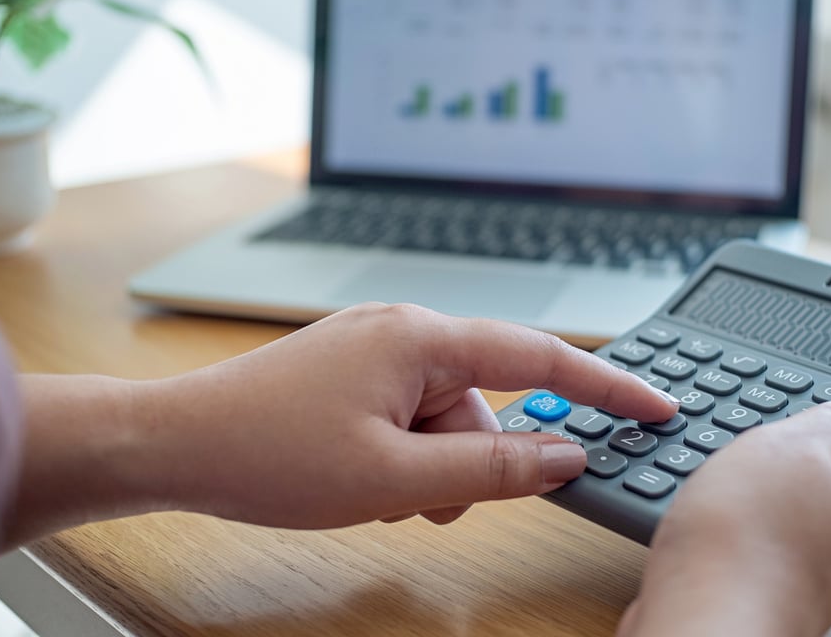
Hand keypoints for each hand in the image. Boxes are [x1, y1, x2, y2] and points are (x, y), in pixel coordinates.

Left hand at [144, 302, 677, 528]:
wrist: (172, 444)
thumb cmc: (268, 453)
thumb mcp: (395, 479)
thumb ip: (492, 468)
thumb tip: (564, 455)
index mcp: (420, 336)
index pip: (540, 356)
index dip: (606, 387)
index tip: (657, 407)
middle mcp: (403, 328)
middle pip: (486, 398)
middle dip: (471, 458)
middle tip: (425, 502)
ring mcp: (374, 346)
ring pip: (446, 415)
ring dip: (430, 465)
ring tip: (377, 494)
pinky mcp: (353, 370)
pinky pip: (409, 412)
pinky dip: (404, 454)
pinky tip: (361, 479)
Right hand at [618, 398, 830, 636]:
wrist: (706, 624)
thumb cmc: (750, 539)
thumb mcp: (790, 447)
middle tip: (820, 425)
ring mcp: (822, 579)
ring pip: (821, 522)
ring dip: (797, 493)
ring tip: (759, 464)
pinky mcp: (780, 596)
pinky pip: (783, 548)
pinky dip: (766, 525)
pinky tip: (730, 514)